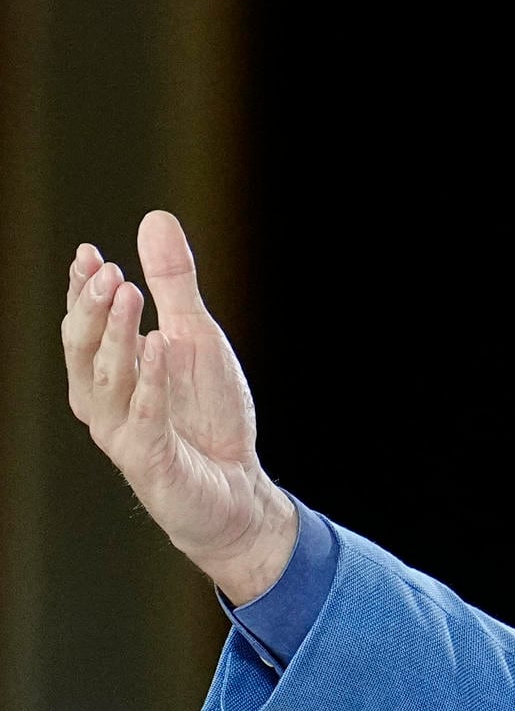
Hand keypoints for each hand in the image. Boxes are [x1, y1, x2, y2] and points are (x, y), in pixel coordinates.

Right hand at [61, 211, 294, 603]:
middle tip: (109, 271)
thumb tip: (154, 219)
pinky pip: (144, 420)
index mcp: (112, 374)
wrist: (235, 490)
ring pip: (106, 383)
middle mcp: (107, 405)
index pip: (86, 328)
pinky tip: (161, 346)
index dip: (83, 292)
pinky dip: (151, 382)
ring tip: (131, 293)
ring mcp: (125, 436)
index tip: (88, 253)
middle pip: (83, 352)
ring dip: (116, 338)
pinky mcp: (153, 463)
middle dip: (93, 311)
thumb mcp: (197, 337)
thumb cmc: (209, 416)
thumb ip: (174, 285)